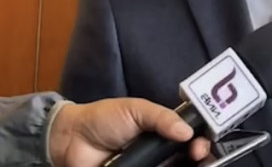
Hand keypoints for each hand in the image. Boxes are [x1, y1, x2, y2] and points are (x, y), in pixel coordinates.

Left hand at [48, 98, 212, 166]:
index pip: (190, 139)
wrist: (71, 141)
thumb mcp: (136, 110)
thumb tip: (187, 131)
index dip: (200, 142)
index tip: (199, 146)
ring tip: (191, 165)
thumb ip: (162, 118)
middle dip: (200, 158)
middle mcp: (159, 153)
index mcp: (163, 132)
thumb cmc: (104, 119)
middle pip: (188, 160)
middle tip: (197, 156)